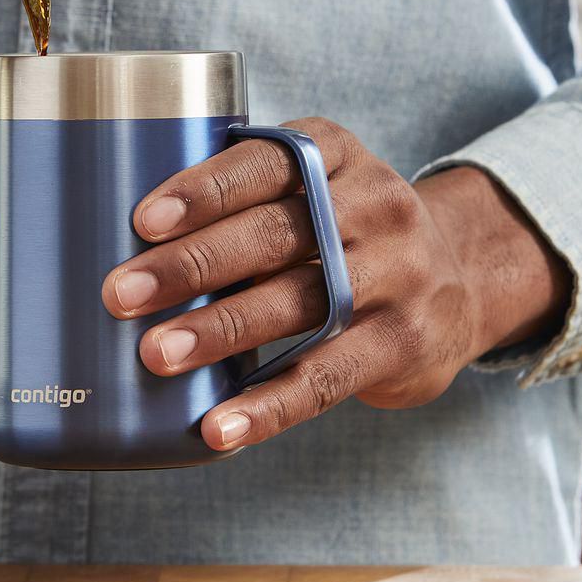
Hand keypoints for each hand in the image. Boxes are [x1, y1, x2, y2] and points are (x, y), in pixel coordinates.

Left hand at [102, 123, 571, 453]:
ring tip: (156, 354)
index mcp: (336, 154)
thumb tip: (121, 242)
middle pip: (273, 235)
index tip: (143, 220)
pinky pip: (327, 377)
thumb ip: (243, 202)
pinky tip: (219, 427)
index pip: (266, 163)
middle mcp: (374, 206)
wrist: (461, 277)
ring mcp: (397, 276)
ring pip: (298, 304)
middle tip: (120, 294)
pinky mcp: (404, 343)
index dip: (205, 190)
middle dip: (191, 265)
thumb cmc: (342, 230)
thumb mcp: (314, 188)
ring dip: (221, 332)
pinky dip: (269, 406)